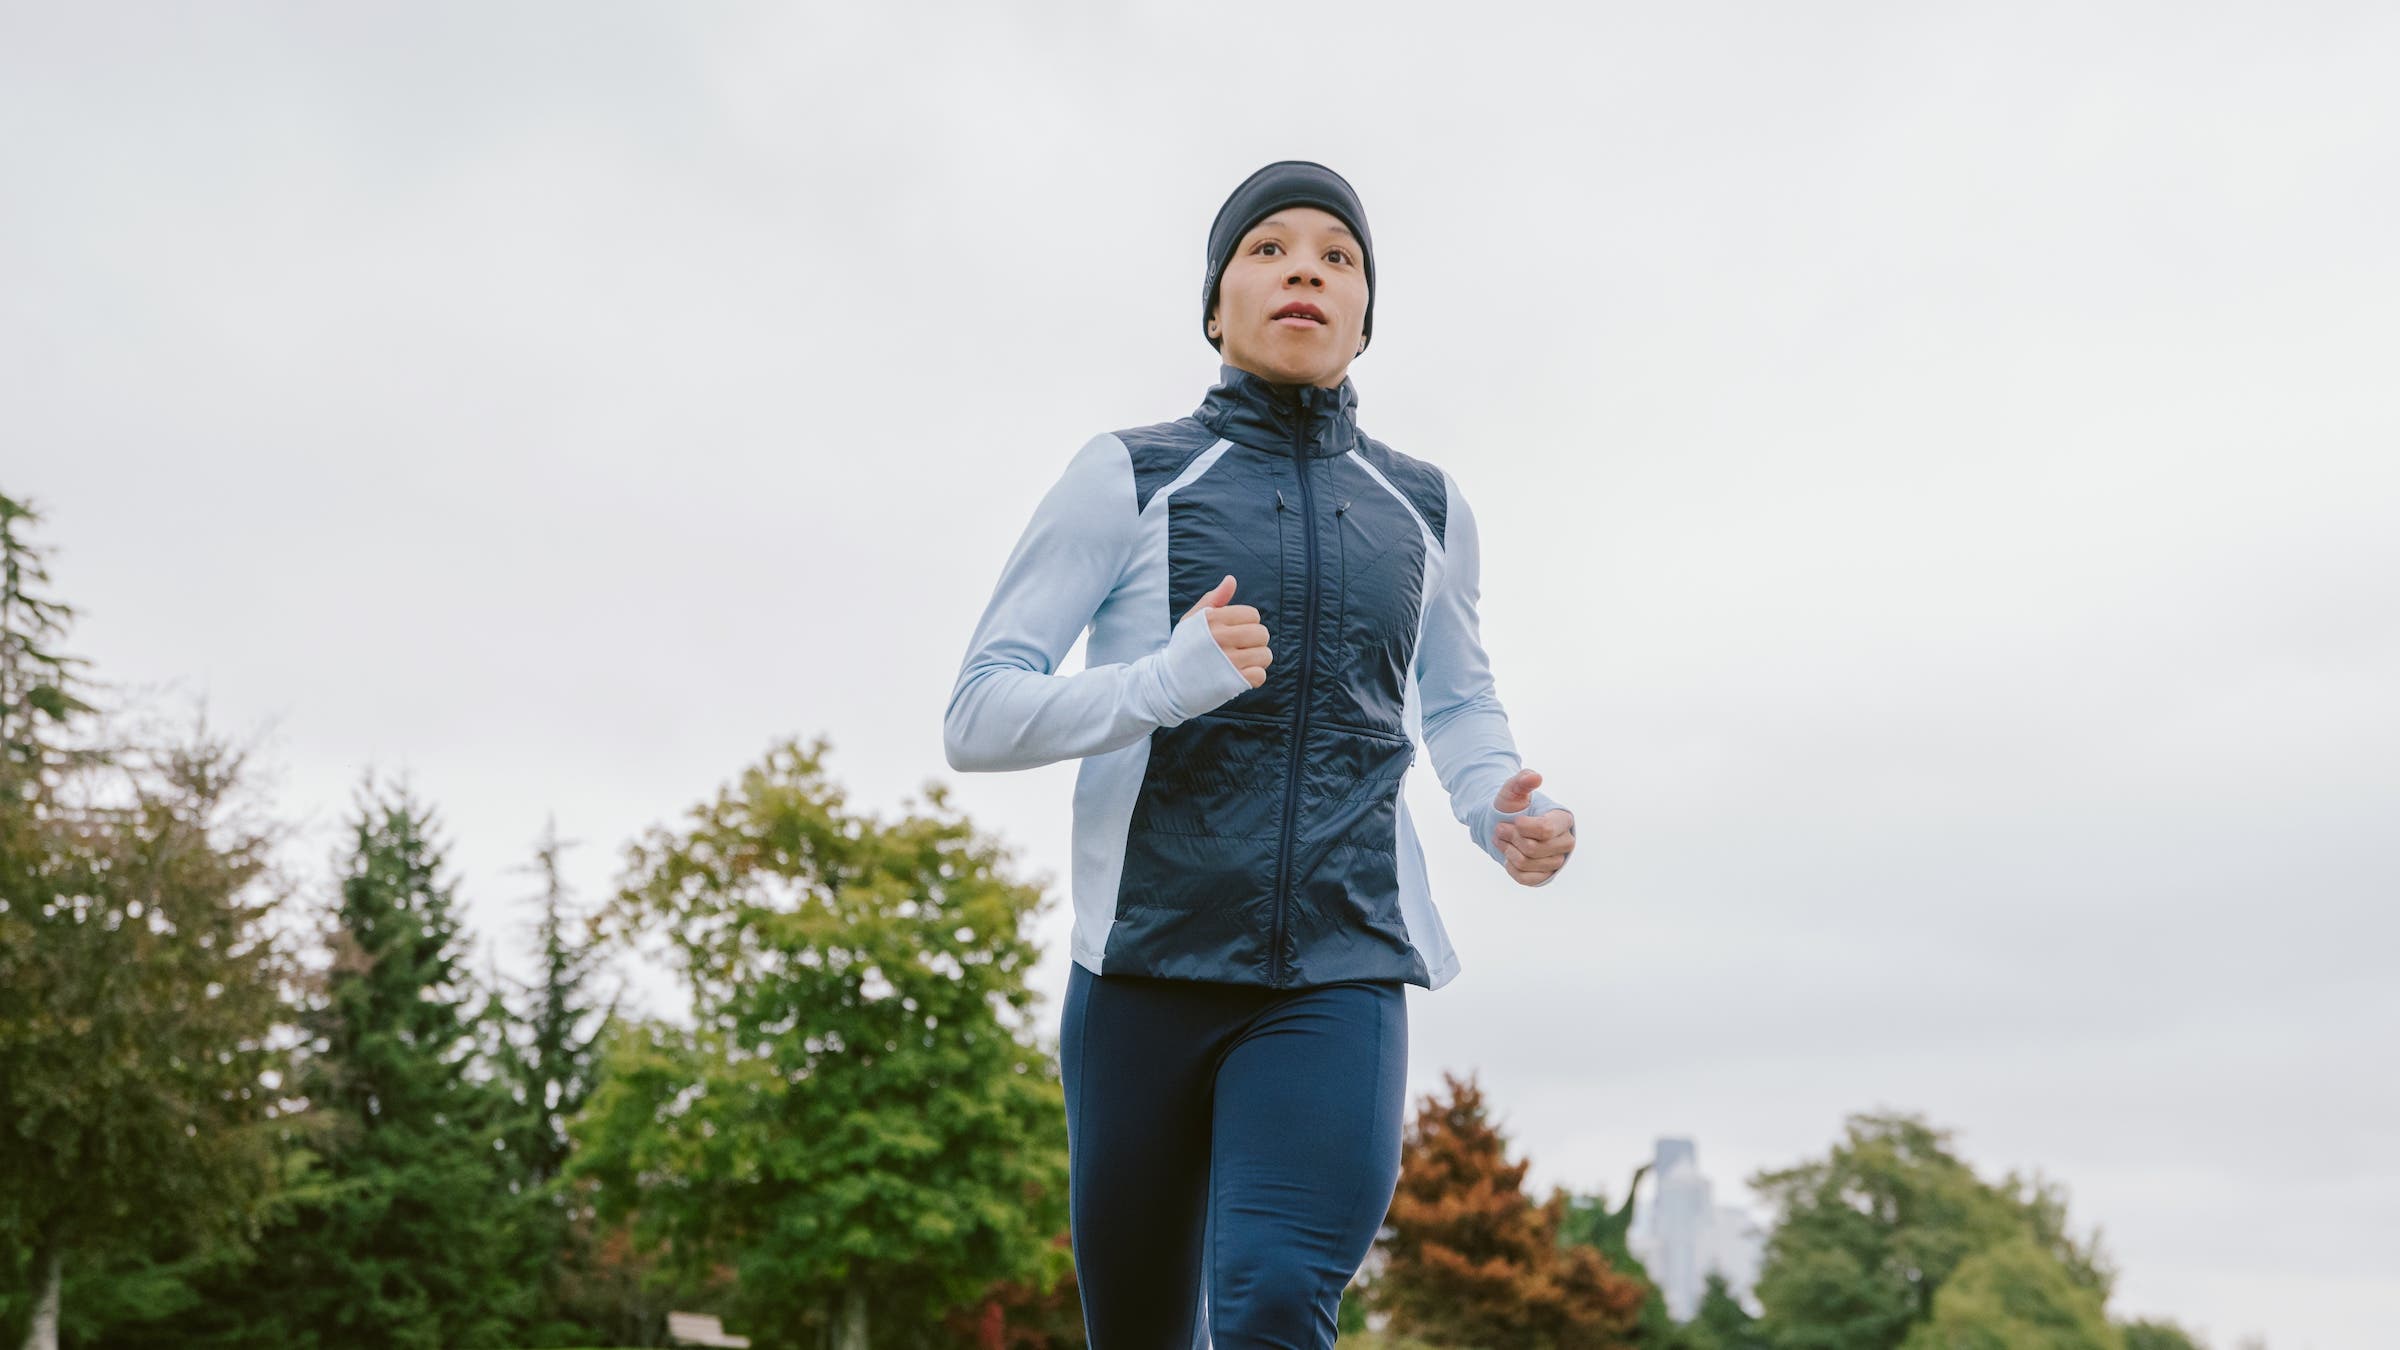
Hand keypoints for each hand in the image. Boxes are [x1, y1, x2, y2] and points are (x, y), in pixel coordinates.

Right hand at [1183, 574, 1272, 688]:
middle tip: (1239, 648)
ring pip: (1265, 655)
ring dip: (1256, 660)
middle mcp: (1220, 637)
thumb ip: (1213, 599)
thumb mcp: (1192, 620)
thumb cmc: (1184, 648)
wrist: (1169, 683)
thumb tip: (1231, 580)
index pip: (1253, 615)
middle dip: (1254, 641)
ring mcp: (1228, 661)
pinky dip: (1253, 678)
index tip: (1233, 632)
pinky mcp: (1232, 682)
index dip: (1246, 623)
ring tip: (1240, 662)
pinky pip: (1260, 675)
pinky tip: (1239, 676)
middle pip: (1262, 634)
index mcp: (1212, 619)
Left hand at [1492, 768, 1573, 886]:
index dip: (1523, 827)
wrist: (1506, 825)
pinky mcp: (1544, 876)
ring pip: (1526, 863)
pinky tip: (1509, 854)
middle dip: (1511, 837)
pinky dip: (1510, 866)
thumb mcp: (1513, 790)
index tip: (1514, 820)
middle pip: (1533, 848)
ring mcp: (1556, 861)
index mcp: (1563, 819)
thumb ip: (1522, 780)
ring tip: (1503, 839)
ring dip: (1507, 850)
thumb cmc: (1513, 807)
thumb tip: (1534, 777)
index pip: (1545, 829)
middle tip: (1501, 828)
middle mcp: (1566, 842)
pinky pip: (1524, 878)